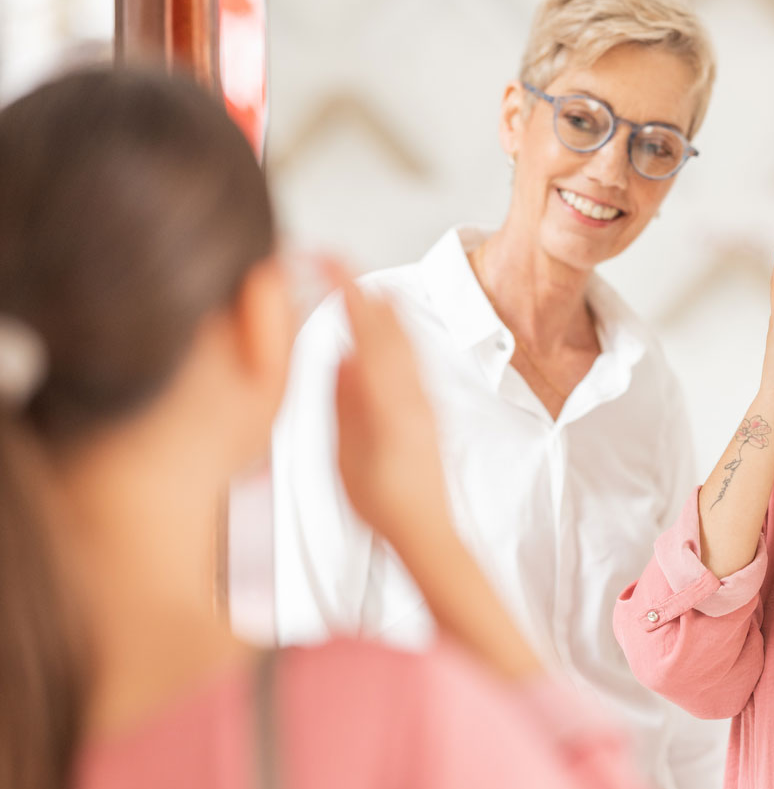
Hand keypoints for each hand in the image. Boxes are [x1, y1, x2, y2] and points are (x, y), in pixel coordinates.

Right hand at [327, 262, 450, 546]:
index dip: (347, 287)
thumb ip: (345, 401)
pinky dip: (396, 333)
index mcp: (388, 398)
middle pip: (392, 324)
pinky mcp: (431, 410)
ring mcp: (427, 399)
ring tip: (360, 287)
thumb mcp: (346, 453)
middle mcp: (414, 391)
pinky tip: (387, 335)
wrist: (427, 530)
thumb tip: (343, 354)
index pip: (367, 327)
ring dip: (382, 308)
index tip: (328, 258)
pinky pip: (415, 358)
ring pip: (407, 339)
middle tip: (336, 263)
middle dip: (364, 289)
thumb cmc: (381, 502)